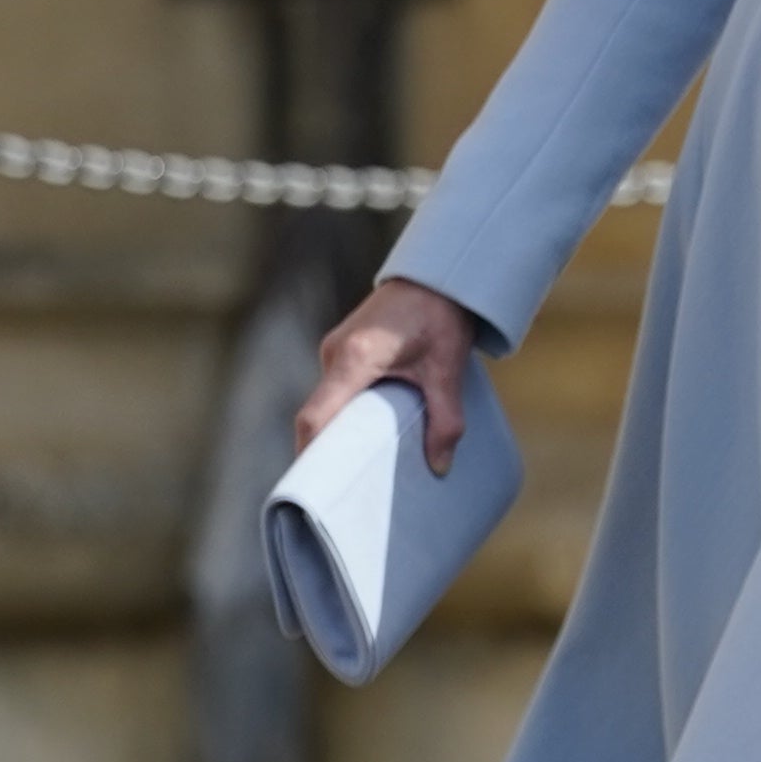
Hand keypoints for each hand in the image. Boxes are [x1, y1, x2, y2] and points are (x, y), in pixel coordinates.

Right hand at [296, 276, 486, 470]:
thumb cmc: (442, 315)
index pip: (317, 415)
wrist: (439, 274)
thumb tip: (440, 466)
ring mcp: (337, 349)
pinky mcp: (344, 349)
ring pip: (326, 401)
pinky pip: (336, 389)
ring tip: (358, 466)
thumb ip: (446, 418)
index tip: (316, 484)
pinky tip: (368, 434)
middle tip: (341, 488)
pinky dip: (346, 413)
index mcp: (356, 358)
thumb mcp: (449, 368)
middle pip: (317, 413)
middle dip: (325, 451)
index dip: (311, 453)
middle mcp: (337, 352)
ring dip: (338, 431)